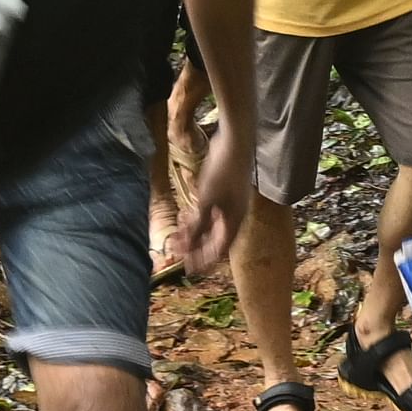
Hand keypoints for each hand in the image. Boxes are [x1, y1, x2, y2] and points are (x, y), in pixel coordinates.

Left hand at [168, 127, 259, 284]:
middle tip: (176, 250)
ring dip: (194, 232)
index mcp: (234, 222)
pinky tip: (186, 214)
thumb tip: (189, 244)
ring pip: (211, 226)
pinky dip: (198, 218)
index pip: (218, 250)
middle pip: (214, 240)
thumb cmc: (222, 171)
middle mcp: (234, 216)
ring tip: (177, 234)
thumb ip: (198, 224)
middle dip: (195, 247)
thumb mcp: (206, 200)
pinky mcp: (225, 193)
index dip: (203, 261)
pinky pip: (211, 213)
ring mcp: (231, 204)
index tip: (187, 268)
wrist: (235, 142)